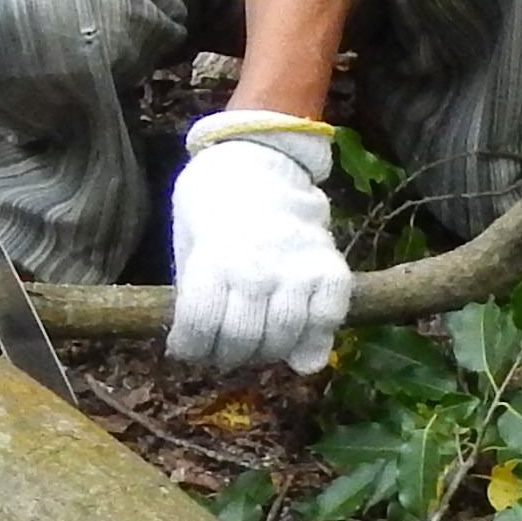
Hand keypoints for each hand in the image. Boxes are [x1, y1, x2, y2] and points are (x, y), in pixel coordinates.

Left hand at [168, 116, 352, 375]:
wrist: (260, 163)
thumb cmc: (213, 210)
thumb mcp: (189, 249)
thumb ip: (199, 302)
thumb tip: (208, 357)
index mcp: (213, 258)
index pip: (201, 328)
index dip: (192, 350)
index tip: (190, 349)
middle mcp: (257, 266)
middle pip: (244, 339)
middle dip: (229, 355)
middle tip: (227, 351)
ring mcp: (298, 267)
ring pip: (286, 336)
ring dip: (270, 352)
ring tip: (260, 345)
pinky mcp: (332, 267)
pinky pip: (330, 318)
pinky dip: (317, 337)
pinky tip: (301, 341)